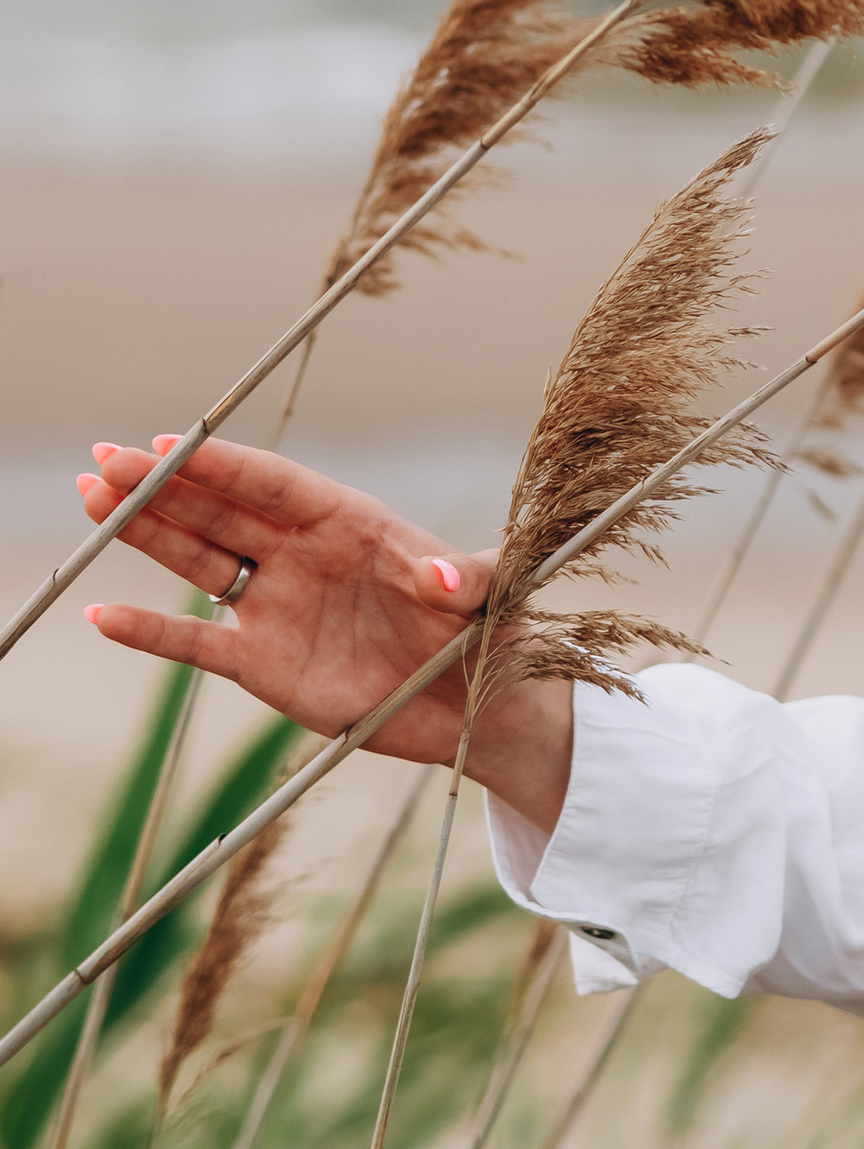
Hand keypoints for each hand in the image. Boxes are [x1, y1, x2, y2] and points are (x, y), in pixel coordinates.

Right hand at [75, 437, 572, 829]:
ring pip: (197, 559)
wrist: (480, 706)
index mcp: (349, 522)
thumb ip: (463, 578)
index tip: (168, 442)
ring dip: (144, 534)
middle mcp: (301, 554)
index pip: (274, 483)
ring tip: (89, 501)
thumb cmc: (489, 633)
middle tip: (102, 461)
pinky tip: (101, 617)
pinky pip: (196, 643)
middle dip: (161, 486)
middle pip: (220, 511)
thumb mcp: (489, 596)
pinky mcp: (263, 665)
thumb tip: (434, 577)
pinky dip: (150, 633)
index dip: (222, 463)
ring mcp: (277, 606)